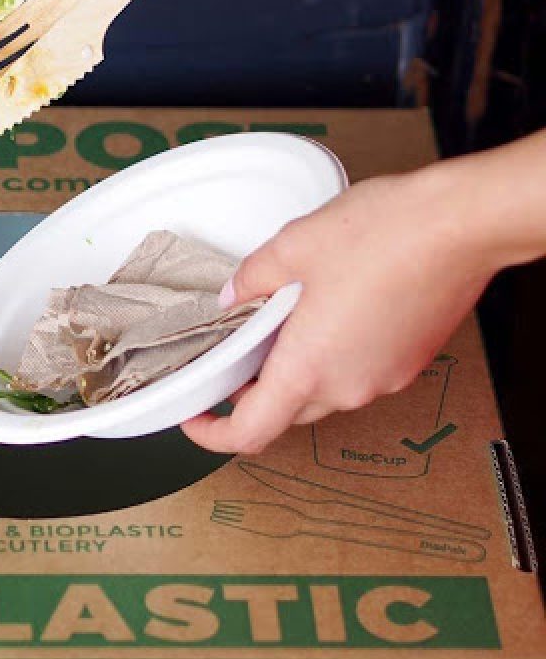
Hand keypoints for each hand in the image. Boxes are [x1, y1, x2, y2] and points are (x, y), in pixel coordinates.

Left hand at [182, 168, 494, 453]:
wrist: (462, 224)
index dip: (212, 433)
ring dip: (297, 365)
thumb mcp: (292, 247)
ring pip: (323, 390)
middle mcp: (346, 387)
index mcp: (308, 370)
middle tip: (241, 348)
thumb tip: (234, 296)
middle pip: (285, 411)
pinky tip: (332, 309)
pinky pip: (356, 372)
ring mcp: (382, 379)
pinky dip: (333, 354)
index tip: (197, 417)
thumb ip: (251, 279)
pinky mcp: (408, 363)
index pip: (248, 432)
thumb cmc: (387, 235)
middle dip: (256, 388)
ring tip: (289, 315)